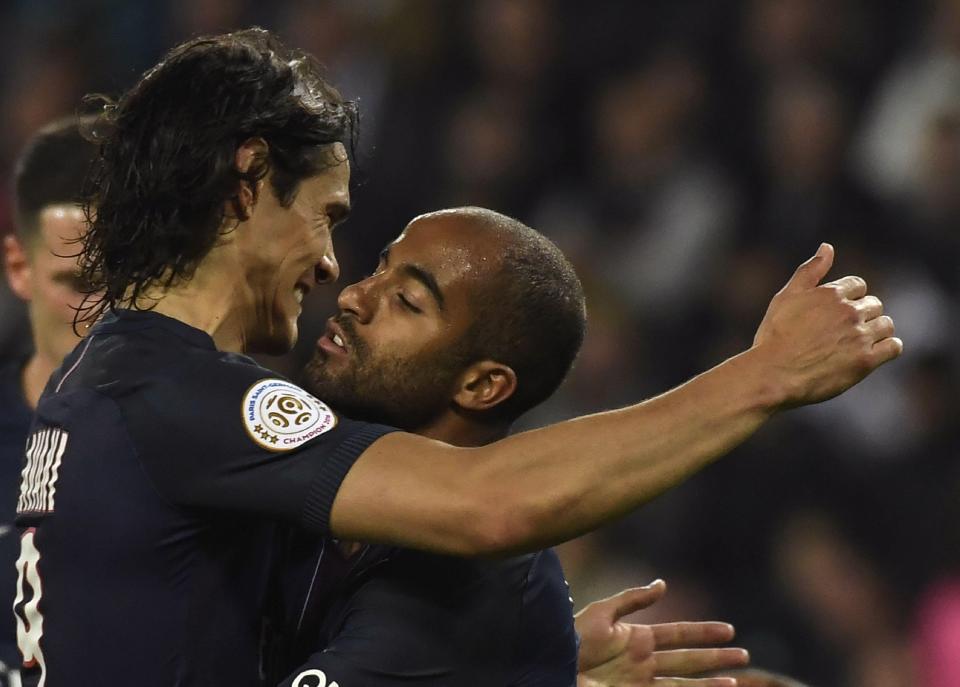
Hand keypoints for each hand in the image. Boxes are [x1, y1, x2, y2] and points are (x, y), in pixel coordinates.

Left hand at [576, 580, 748, 685]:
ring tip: (735, 682)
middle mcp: (644, 663)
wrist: (552, 664)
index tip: (729, 630)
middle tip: (745, 655)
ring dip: (709, 684)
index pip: (679, 634)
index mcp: (638, 639)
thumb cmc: (571, 638)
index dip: (703, 632)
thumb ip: (632, 600)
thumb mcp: (601, 613)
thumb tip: (664, 585)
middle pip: (688, 660)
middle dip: (716, 658)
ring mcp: (640, 683)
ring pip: (684, 684)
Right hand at [752, 243, 901, 407]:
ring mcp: (859, 336)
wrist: (773, 374)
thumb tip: (828, 247)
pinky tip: (873, 352)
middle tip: (843, 331)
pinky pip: (894, 347)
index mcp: (832, 293)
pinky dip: (888, 348)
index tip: (835, 314)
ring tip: (856, 343)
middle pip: (874, 304)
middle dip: (862, 315)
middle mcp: (849, 311)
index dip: (848, 298)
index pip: (858, 285)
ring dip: (876, 330)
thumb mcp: (786, 297)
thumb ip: (809, 271)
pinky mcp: (866, 361)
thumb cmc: (774, 336)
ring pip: (886, 324)